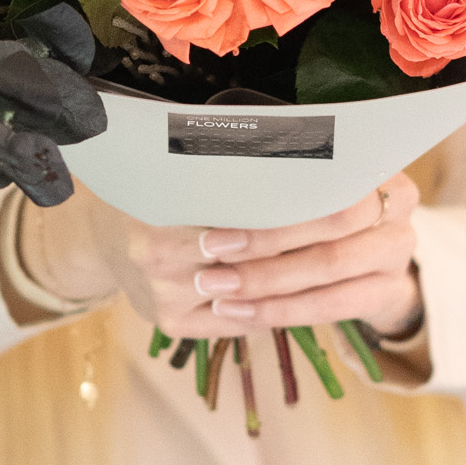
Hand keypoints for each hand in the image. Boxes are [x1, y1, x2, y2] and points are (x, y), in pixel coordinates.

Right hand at [17, 171, 422, 342]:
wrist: (95, 231)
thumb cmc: (151, 182)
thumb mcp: (180, 158)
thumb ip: (234, 158)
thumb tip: (312, 139)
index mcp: (156, 207)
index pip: (248, 209)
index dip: (304, 202)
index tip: (350, 184)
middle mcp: (153, 256)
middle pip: (257, 254)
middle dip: (317, 234)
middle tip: (370, 214)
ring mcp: (162, 297)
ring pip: (254, 292)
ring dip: (306, 274)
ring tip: (353, 250)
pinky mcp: (172, 325)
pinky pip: (240, 319)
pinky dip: (278, 304)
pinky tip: (313, 285)